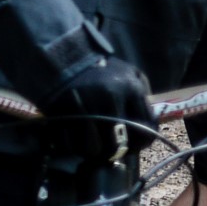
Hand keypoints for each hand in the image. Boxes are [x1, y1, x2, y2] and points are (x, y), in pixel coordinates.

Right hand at [38, 56, 155, 160]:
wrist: (60, 54)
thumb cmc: (100, 67)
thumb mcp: (129, 72)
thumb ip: (141, 96)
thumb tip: (147, 124)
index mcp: (129, 89)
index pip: (146, 131)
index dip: (140, 144)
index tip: (131, 145)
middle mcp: (108, 99)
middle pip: (119, 145)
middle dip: (116, 151)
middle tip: (110, 150)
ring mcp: (83, 107)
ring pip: (93, 149)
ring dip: (92, 151)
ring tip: (91, 147)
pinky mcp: (60, 112)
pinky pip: (69, 144)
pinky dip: (72, 146)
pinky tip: (74, 140)